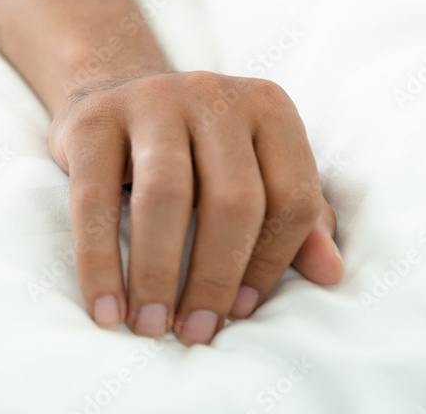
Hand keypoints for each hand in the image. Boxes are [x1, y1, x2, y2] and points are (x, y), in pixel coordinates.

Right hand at [48, 70, 342, 345]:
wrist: (114, 94)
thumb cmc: (198, 151)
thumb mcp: (255, 171)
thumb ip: (299, 220)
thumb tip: (331, 273)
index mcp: (269, 107)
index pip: (292, 195)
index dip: (271, 264)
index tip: (241, 312)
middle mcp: (215, 95)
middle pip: (233, 198)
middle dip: (216, 278)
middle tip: (194, 331)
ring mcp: (152, 99)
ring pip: (165, 194)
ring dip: (158, 274)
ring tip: (150, 326)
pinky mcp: (94, 119)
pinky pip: (94, 199)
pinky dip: (99, 263)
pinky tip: (106, 309)